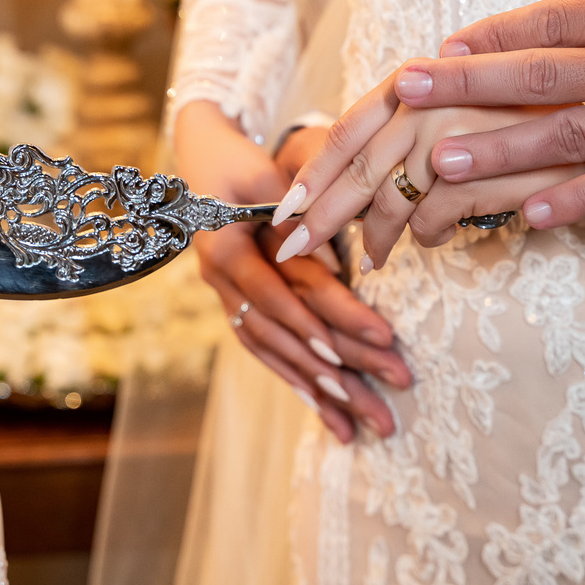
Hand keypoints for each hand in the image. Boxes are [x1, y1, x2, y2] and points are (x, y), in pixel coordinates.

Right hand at [175, 103, 409, 442]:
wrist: (201, 159)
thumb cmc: (239, 161)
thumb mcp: (264, 177)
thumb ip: (296, 220)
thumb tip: (335, 268)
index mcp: (224, 249)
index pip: (278, 294)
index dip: (319, 322)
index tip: (369, 347)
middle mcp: (220, 282)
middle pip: (282, 336)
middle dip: (333, 375)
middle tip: (384, 408)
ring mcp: (225, 298)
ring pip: (274, 353)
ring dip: (318, 392)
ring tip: (363, 425)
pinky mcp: (238, 306)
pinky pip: (266, 351)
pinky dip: (297, 383)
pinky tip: (329, 415)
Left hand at [272, 89, 584, 267]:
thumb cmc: (524, 101)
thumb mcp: (462, 98)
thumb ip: (414, 121)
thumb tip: (363, 172)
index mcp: (419, 81)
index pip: (348, 132)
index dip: (313, 175)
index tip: (286, 209)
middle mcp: (431, 104)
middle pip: (359, 176)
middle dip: (322, 219)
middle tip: (293, 250)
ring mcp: (459, 138)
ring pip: (396, 206)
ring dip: (380, 239)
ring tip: (375, 258)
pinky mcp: (489, 173)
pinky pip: (437, 220)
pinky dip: (428, 238)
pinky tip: (431, 243)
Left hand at [393, 0, 584, 228]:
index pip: (553, 21)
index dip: (491, 34)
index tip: (442, 44)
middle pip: (540, 76)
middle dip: (465, 85)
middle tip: (405, 93)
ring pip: (568, 137)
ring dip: (498, 153)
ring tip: (439, 166)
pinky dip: (574, 203)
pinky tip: (527, 218)